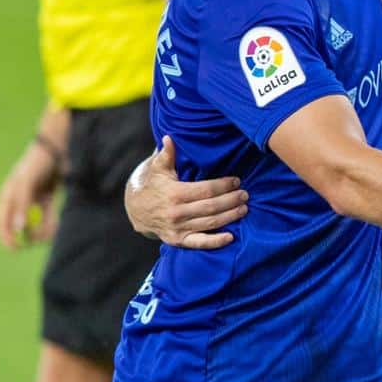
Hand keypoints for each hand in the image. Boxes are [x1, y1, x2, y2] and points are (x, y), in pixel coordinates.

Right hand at [0, 141, 61, 249]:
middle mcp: (19, 199)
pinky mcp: (47, 199)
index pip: (2, 221)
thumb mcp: (27, 183)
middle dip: (26, 237)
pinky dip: (50, 224)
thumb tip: (18, 227)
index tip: (15, 249)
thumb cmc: (38, 163)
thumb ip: (21, 204)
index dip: (6, 236)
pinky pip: (47, 217)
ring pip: (34, 223)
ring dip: (41, 231)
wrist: (59, 149)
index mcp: (8, 195)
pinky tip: (56, 228)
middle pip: (18, 225)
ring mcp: (33, 199)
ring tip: (50, 234)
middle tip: (33, 246)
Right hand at [124, 135, 247, 248]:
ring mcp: (177, 228)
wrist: (135, 209)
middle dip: (231, 200)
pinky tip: (231, 237)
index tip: (236, 181)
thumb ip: (167, 154)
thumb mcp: (158, 168)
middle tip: (245, 195)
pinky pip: (199, 243)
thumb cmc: (152, 184)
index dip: (223, 185)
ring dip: (230, 217)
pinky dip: (215, 242)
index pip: (206, 190)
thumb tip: (169, 138)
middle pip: (211, 207)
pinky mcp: (177, 240)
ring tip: (244, 209)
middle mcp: (176, 212)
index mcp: (174, 193)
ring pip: (209, 223)